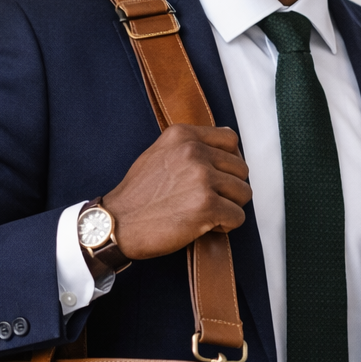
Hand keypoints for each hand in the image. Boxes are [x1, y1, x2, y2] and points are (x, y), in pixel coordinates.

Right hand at [102, 125, 251, 259]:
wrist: (116, 224)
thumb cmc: (137, 196)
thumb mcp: (159, 154)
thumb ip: (189, 147)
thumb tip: (223, 153)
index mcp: (183, 136)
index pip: (231, 140)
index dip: (228, 163)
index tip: (218, 177)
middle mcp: (194, 151)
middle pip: (241, 169)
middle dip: (229, 189)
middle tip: (207, 200)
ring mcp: (202, 177)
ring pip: (243, 193)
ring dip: (229, 207)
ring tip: (205, 213)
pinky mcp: (207, 205)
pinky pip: (238, 216)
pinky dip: (225, 226)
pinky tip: (204, 226)